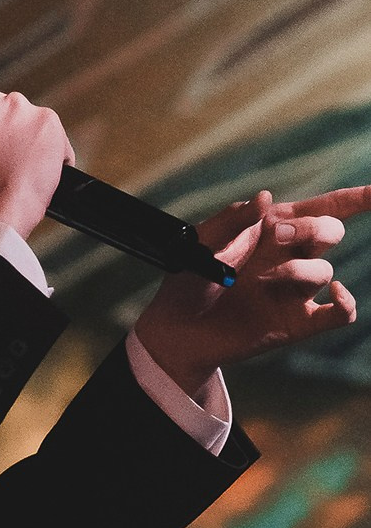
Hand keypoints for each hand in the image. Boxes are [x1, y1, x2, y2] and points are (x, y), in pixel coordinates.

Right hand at [0, 75, 74, 238]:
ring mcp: (16, 105)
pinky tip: (41, 177)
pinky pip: (55, 137)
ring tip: (21, 172)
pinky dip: (53, 154)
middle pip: (1, 103)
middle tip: (3, 157)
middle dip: (4, 124)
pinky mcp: (47, 119)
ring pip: (27, 118)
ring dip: (27, 137)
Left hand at [134, 186, 370, 396]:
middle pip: (330, 232)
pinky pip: (341, 314)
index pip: (323, 208)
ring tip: (262, 279)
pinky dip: (347, 304)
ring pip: (325, 272)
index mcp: (272, 229)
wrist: (176, 329)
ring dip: (299, 270)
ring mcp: (296, 290)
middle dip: (311, 229)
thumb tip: (267, 198)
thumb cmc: (187, 279)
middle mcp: (290, 256)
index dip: (356, 198)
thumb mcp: (202, 244)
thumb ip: (232, 219)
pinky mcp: (298, 322)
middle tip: (277, 236)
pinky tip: (334, 295)